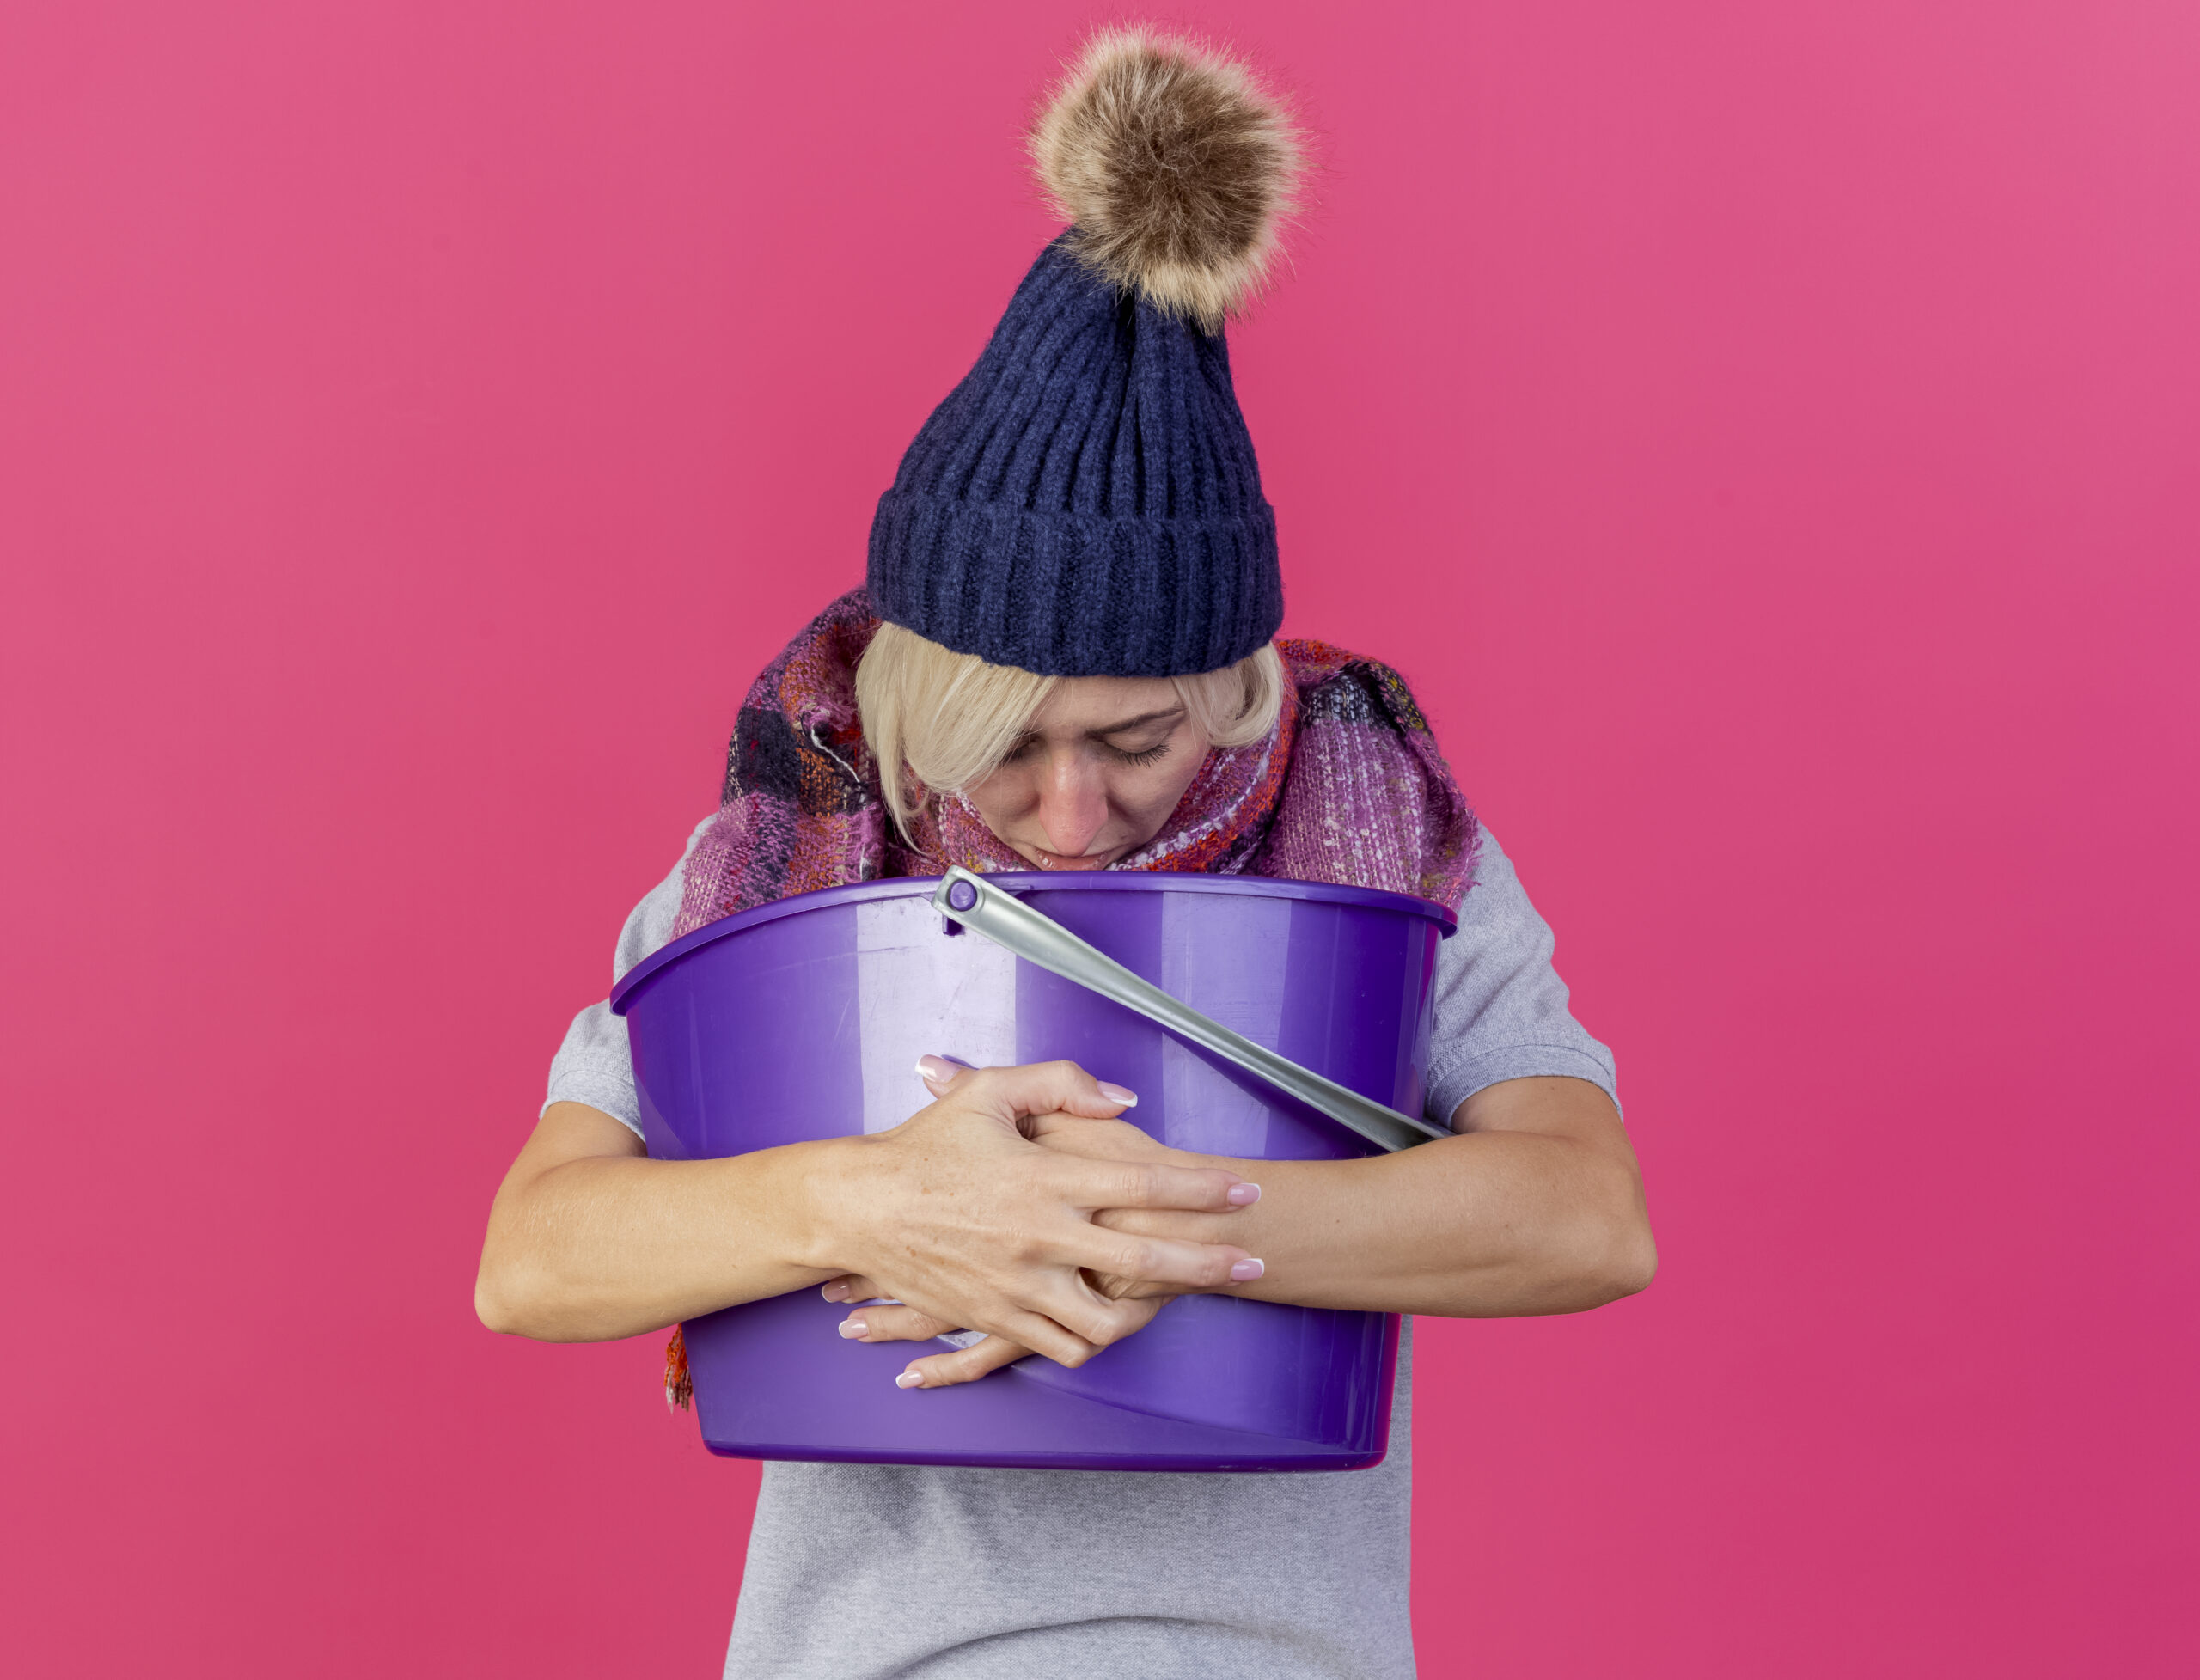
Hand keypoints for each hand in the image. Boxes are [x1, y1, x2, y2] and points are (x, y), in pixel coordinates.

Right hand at [807, 1057, 1262, 1373]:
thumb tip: (1123, 1100)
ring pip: (1106, 1321)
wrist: (858, 1209)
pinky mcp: (995, 1317)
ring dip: (1148, 1314)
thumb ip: (1062, 1083)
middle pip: (1146, 1259)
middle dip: (1210, 1262)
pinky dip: (1088, 1339)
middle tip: (1254, 1262)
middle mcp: (1039, 1236)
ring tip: (1173, 1302)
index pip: (1145, 1184)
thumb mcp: (990, 1093)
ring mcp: (1019, 1285)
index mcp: (1045, 1177)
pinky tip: (1107, 1323)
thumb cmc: (925, 1145)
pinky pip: (1059, 1346)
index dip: (1204, 1190)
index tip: (1246, 1193)